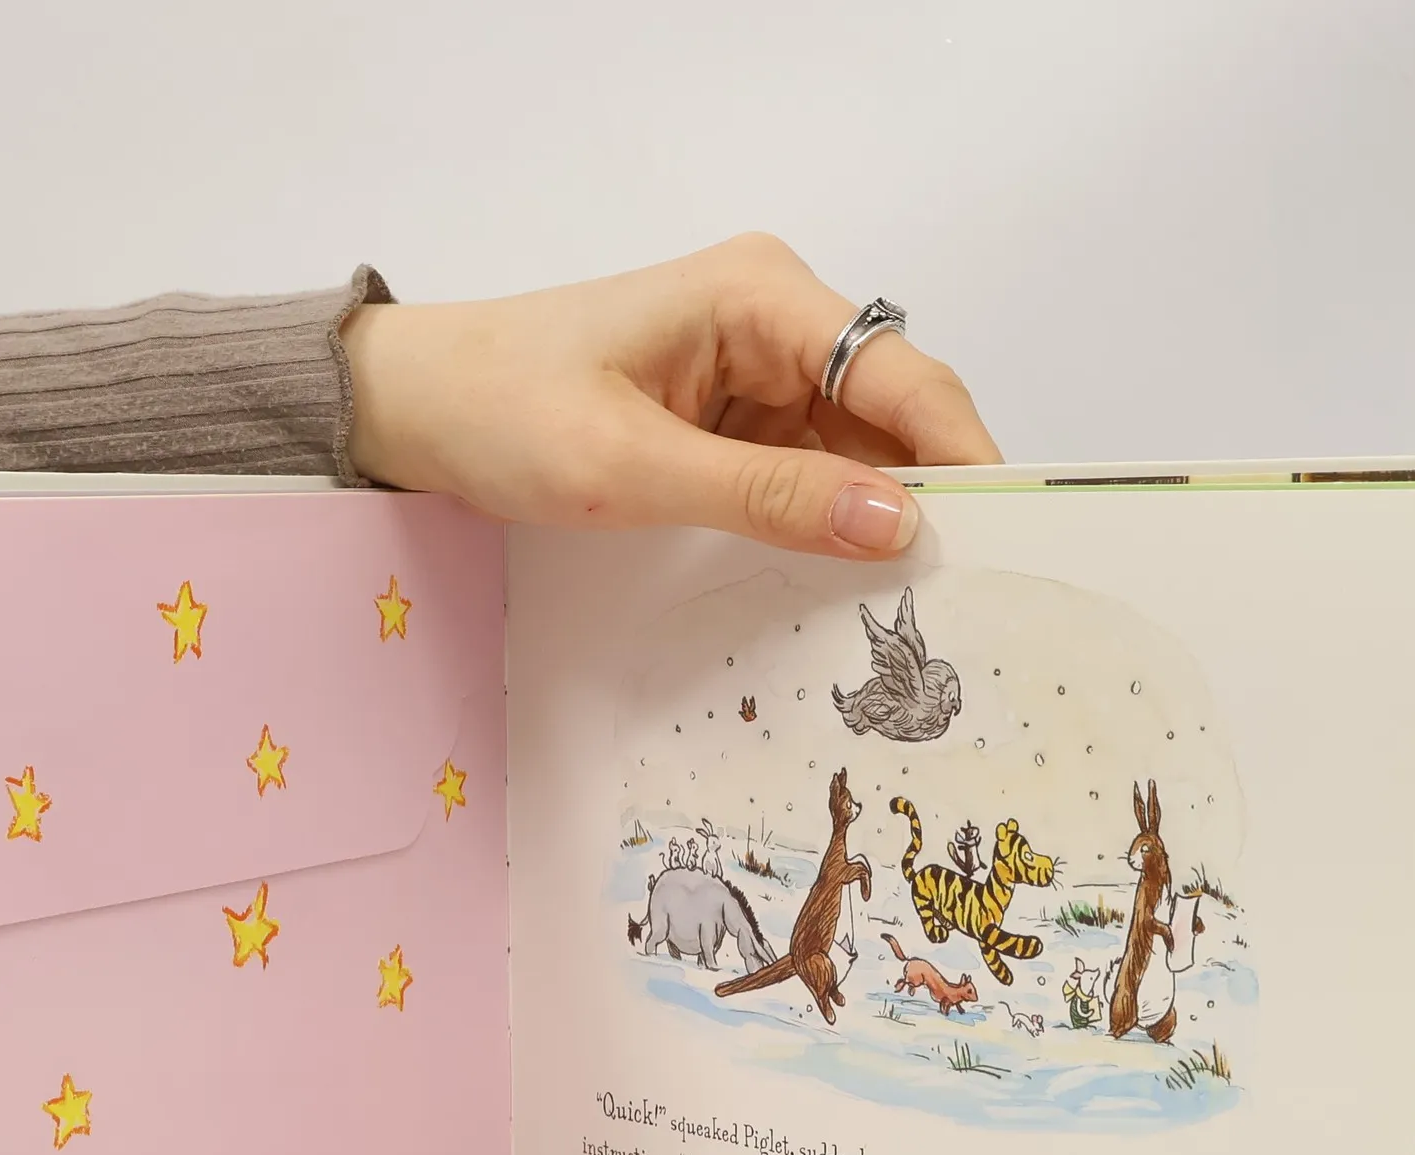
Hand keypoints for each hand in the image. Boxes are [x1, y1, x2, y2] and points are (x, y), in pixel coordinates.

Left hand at [343, 232, 1000, 556]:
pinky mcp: (726, 410)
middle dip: (919, 493)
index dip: (959, 456)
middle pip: (889, 410)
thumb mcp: (634, 468)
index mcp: (760, 296)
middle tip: (952, 594)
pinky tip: (830, 570)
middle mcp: (772, 316)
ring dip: (869, 512)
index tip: (1002, 538)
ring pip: (852, 445)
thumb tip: (897, 524)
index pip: (902, 374)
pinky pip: (802, 463)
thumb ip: (770, 496)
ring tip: (895, 599)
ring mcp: (751, 363)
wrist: (412, 406)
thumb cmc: (502, 413)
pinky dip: (819, 514)